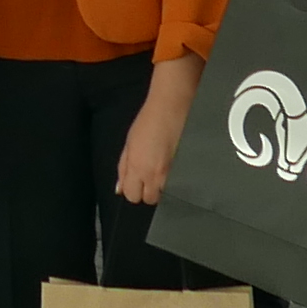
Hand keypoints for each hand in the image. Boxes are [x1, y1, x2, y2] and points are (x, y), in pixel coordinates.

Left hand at [115, 57, 201, 206]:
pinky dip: (174, 181)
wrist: (172, 107)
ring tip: (161, 170)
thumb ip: (123, 168)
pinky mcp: (187, 170)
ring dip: (161, 187)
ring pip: (164, 195)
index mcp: (138, 168)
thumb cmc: (147, 123)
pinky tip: (172, 167)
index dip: (132, 189)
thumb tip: (120, 189)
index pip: (132, 197)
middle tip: (148, 174)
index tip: (135, 180)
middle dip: (147, 191)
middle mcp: (155, 176)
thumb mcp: (128, 145)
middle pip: (149, 200)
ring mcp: (173, 174)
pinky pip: (178, 186)